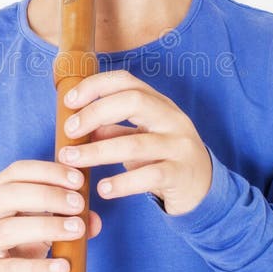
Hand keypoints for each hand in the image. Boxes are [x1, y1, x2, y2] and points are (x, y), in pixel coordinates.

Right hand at [0, 161, 101, 271]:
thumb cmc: (9, 251)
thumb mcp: (34, 231)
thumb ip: (62, 219)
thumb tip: (94, 220)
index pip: (16, 172)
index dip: (48, 171)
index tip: (78, 179)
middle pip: (9, 195)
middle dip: (48, 195)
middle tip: (79, 204)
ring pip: (8, 229)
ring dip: (47, 226)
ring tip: (78, 230)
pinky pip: (11, 270)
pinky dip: (40, 268)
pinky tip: (63, 267)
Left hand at [58, 70, 211, 216]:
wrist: (203, 186)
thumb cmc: (164, 156)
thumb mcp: (141, 137)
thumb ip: (115, 129)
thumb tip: (79, 125)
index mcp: (159, 103)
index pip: (126, 82)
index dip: (95, 86)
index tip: (69, 101)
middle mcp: (172, 118)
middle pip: (133, 101)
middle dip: (95, 112)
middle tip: (69, 130)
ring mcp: (179, 146)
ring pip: (136, 144)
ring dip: (98, 152)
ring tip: (72, 160)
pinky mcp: (180, 174)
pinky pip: (149, 176)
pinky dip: (122, 183)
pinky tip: (103, 189)